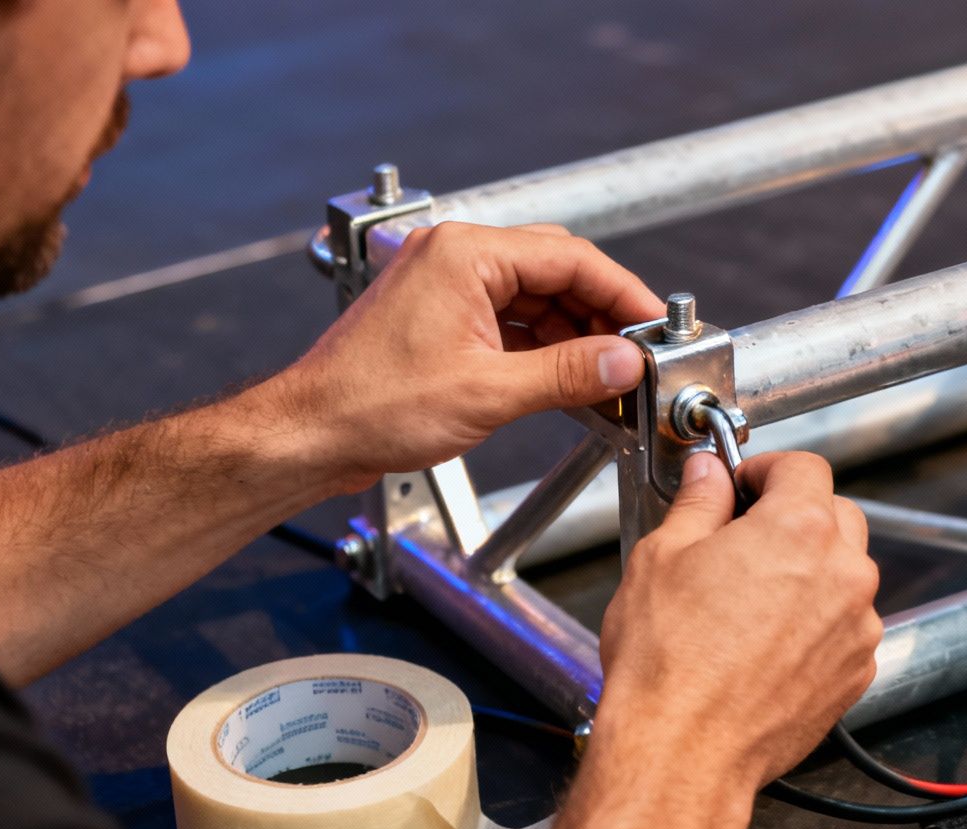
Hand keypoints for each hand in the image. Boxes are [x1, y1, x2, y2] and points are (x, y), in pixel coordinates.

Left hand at [256, 222, 664, 493]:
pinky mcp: (442, 318)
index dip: (624, 293)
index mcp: (466, 255)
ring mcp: (447, 286)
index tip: (656, 325)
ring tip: (609, 376)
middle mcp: (456, 258)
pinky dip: (544, 347)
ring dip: (575, 335)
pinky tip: (568, 379)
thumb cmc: (371, 406)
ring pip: (536, 298)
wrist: (309, 435)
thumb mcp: (489, 393)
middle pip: (557, 271)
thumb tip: (625, 363)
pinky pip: (511, 320)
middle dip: (603, 314)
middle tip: (640, 353)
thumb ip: (567, 373)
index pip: (571, 257)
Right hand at [592, 452, 883, 803]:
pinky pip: (846, 628)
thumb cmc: (668, 663)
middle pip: (838, 515)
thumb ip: (699, 504)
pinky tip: (765, 644)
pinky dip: (817, 624)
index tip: (743, 484)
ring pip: (846, 575)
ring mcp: (858, 628)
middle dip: (796, 515)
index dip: (767, 469)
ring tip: (750, 601)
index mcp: (800, 529)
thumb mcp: (663, 558)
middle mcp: (844, 574)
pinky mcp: (856, 673)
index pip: (805, 467)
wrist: (683, 751)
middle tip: (744, 538)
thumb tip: (709, 476)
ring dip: (810, 572)